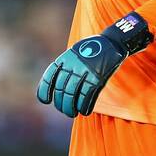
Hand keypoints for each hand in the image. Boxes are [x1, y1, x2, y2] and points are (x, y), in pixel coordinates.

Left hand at [37, 13, 152, 117]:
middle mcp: (72, 66)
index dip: (44, 90)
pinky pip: (87, 96)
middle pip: (62, 90)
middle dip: (61, 104)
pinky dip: (85, 106)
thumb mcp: (74, 54)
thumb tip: (56, 88)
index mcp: (64, 59)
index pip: (49, 77)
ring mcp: (85, 72)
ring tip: (72, 113)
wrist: (111, 42)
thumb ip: (65, 68)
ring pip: (72, 95)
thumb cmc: (91, 50)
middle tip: (64, 110)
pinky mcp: (97, 78)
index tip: (45, 100)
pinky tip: (84, 111)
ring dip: (70, 108)